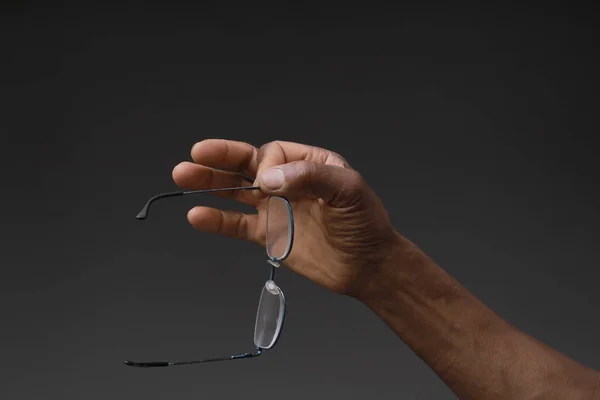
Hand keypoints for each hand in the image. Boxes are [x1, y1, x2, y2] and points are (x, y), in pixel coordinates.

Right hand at [172, 139, 399, 297]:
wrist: (367, 265)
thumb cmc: (364, 223)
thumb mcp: (348, 190)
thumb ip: (310, 177)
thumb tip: (267, 179)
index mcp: (307, 163)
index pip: (272, 154)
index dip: (265, 166)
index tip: (271, 186)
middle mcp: (287, 182)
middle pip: (247, 166)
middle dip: (220, 159)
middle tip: (195, 155)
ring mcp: (275, 209)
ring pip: (236, 192)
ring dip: (209, 184)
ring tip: (182, 175)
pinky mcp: (268, 235)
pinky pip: (238, 224)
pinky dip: (217, 220)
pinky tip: (196, 215)